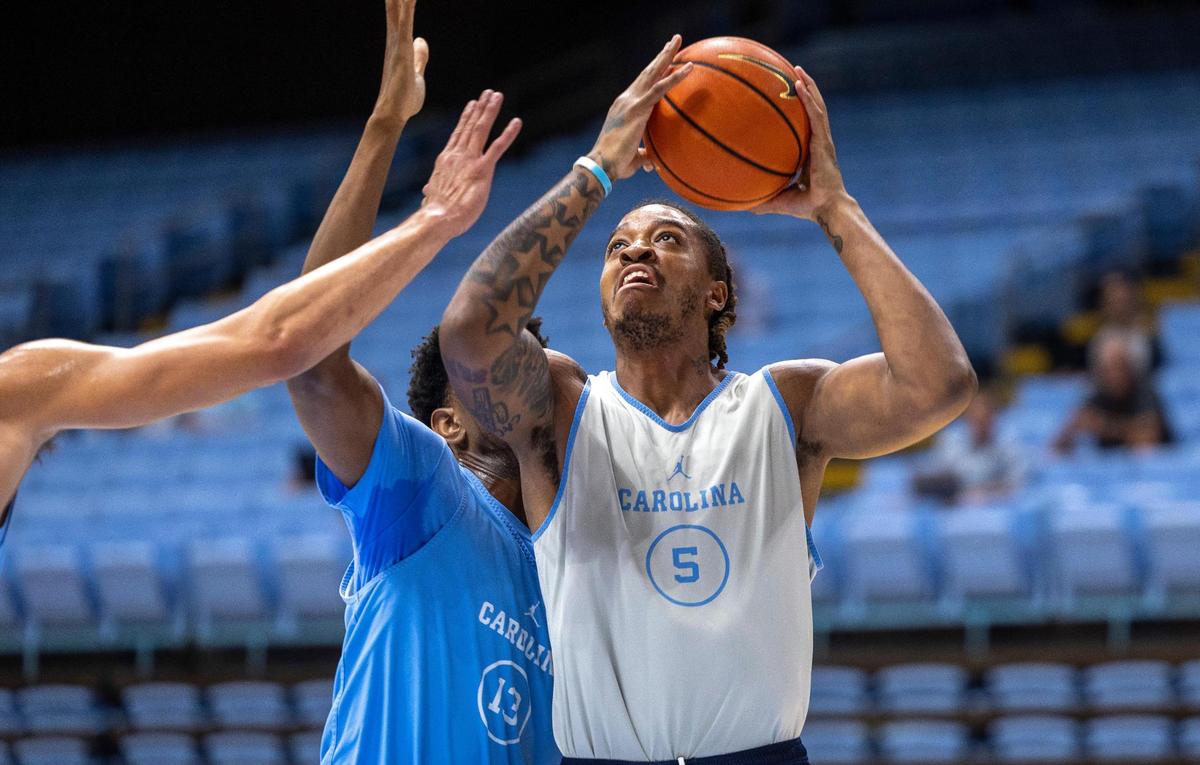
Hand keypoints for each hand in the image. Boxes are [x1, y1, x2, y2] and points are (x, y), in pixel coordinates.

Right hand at [375, 0, 428, 124]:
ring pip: (398, 11)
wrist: (394, 115)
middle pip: (396, 7)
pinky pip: (405, 24)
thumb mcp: (416, 72)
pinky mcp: (401, 52)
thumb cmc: (404, 98)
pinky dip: (406, 8)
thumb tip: (420, 40)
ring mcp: (397, 45)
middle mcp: (395, 40)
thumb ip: (419, 56)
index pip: (400, 13)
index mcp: (399, 43)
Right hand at [421, 92, 521, 237]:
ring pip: (481, 129)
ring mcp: (469, 160)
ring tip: (497, 96)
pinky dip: (508, 133)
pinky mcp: (482, 170)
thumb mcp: (433, 197)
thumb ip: (433, 190)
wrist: (436, 218)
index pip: (458, 134)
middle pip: (470, 126)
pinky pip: (498, 147)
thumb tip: (427, 192)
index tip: (472, 105)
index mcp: (446, 161)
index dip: (466, 118)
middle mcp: (457, 155)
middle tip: (488, 93)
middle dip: (480, 108)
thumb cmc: (435, 213)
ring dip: (490, 111)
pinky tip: (517, 122)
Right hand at [588, 35, 692, 180]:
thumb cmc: (616, 166)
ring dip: (666, 55)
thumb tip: (653, 164)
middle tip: (673, 41)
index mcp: (624, 107)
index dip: (653, 71)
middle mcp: (626, 100)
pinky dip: (675, 77)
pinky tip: (689, 67)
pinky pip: (660, 89)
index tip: (664, 60)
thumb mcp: (634, 158)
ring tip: (677, 40)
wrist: (602, 166)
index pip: (641, 85)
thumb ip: (644, 155)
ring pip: (653, 73)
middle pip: (647, 72)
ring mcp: (631, 102)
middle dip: (661, 55)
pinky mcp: (638, 109)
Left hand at [752, 67, 846, 219]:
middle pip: (813, 108)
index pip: (806, 124)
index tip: (788, 93)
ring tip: (797, 69)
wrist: (825, 209)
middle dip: (805, 88)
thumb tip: (740, 205)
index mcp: (811, 150)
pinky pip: (816, 115)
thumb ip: (762, 198)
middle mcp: (819, 141)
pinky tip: (799, 84)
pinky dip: (808, 98)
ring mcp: (823, 140)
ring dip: (808, 86)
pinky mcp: (823, 142)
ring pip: (817, 106)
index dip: (801, 107)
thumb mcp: (779, 199)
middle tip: (792, 71)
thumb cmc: (806, 206)